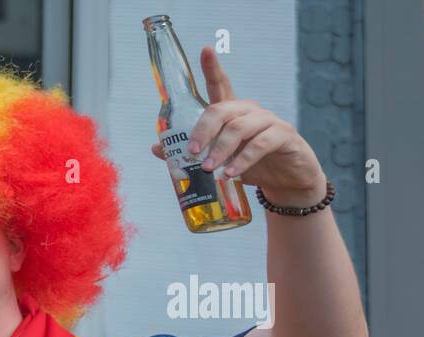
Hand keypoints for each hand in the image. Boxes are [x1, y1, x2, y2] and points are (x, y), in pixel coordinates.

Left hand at [151, 48, 325, 206]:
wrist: (286, 180)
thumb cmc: (250, 166)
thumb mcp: (219, 160)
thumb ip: (192, 153)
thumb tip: (156, 148)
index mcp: (233, 113)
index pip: (221, 86)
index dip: (213, 68)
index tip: (206, 50)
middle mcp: (250, 111)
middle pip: (222, 110)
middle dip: (203, 131)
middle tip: (191, 152)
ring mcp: (269, 121)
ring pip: (240, 127)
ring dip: (220, 149)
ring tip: (208, 168)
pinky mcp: (284, 136)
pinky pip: (261, 144)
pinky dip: (242, 160)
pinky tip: (230, 173)